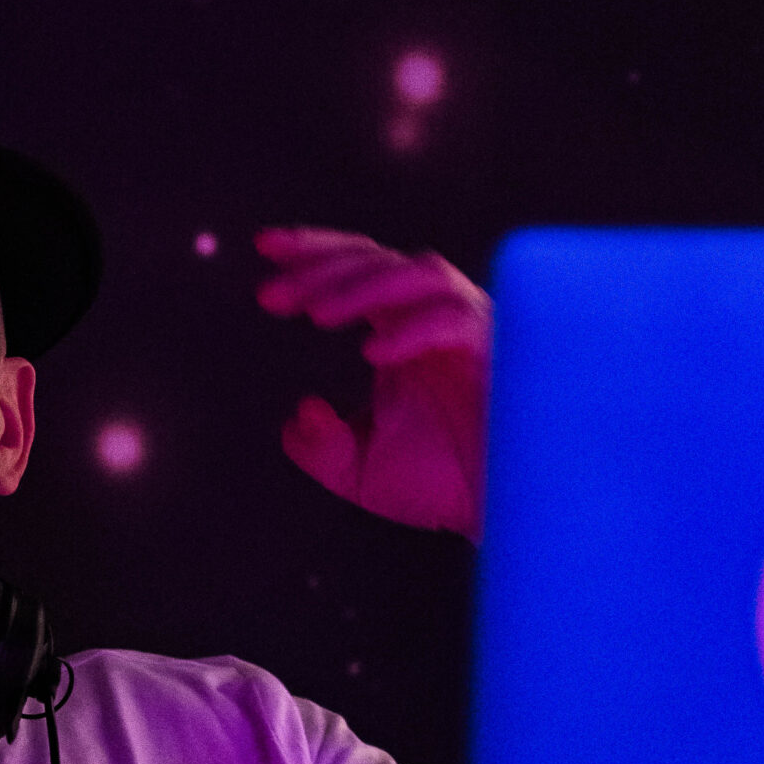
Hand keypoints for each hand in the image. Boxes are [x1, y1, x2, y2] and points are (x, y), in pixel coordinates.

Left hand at [255, 227, 490, 540]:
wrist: (498, 516)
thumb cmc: (444, 488)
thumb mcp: (360, 472)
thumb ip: (320, 447)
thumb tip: (297, 417)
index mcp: (402, 331)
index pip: (359, 270)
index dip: (314, 252)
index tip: (264, 247)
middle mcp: (436, 318)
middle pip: (380, 260)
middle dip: (323, 269)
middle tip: (271, 296)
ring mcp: (470, 330)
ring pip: (420, 274)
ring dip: (364, 287)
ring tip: (316, 315)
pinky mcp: (500, 353)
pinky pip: (456, 322)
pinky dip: (414, 332)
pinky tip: (373, 356)